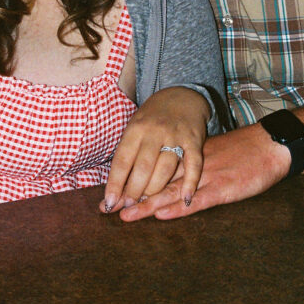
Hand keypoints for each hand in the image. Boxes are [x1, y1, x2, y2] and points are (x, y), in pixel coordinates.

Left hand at [100, 87, 209, 213]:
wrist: (182, 96)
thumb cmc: (153, 118)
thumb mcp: (136, 127)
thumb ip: (128, 154)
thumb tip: (114, 188)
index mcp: (136, 128)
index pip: (122, 160)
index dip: (114, 184)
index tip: (108, 204)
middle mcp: (155, 131)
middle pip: (143, 167)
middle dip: (134, 191)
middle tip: (128, 207)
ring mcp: (175, 135)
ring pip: (165, 169)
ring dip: (155, 191)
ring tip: (147, 204)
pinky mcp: (194, 140)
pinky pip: (193, 164)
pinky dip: (190, 183)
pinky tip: (184, 200)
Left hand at [117, 121, 291, 221]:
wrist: (270, 144)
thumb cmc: (243, 150)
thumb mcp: (211, 151)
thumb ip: (191, 162)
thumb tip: (169, 173)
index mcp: (187, 153)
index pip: (154, 165)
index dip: (133, 178)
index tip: (113, 191)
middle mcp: (191, 162)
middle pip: (156, 178)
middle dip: (133, 194)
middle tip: (109, 207)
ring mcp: (206, 175)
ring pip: (171, 189)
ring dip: (147, 204)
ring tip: (126, 214)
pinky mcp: (222, 188)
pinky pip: (196, 198)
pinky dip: (178, 207)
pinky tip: (162, 214)